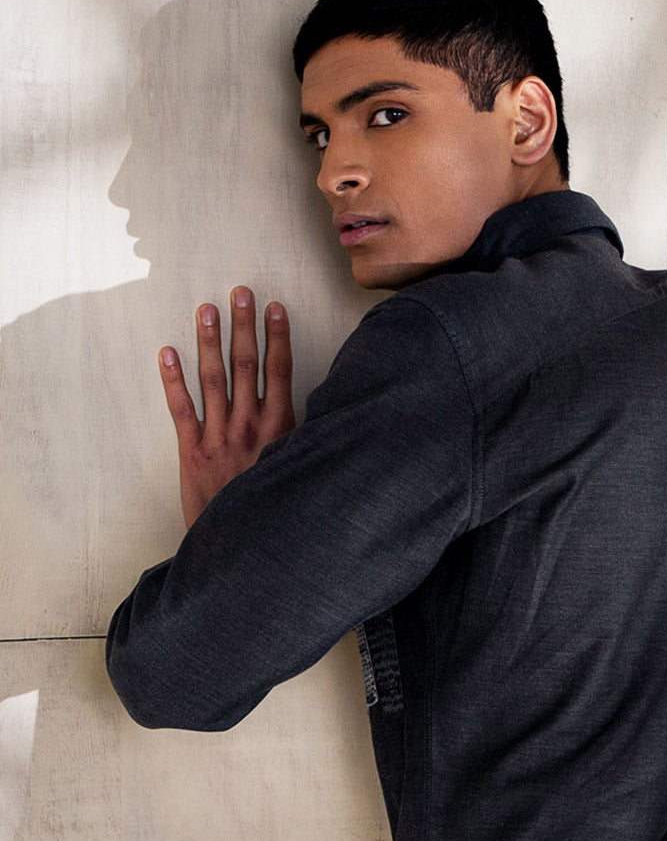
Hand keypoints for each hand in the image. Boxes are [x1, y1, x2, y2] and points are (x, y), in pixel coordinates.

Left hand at [159, 286, 295, 528]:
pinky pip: (181, 409)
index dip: (277, 337)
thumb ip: (302, 439)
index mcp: (280, 431)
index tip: (274, 308)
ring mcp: (219, 438)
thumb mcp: (300, 471)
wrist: (241, 548)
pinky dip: (173, 380)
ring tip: (206, 308)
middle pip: (247, 366)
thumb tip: (324, 411)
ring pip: (214, 380)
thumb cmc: (273, 507)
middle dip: (243, 326)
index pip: (279, 373)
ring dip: (210, 341)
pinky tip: (168, 352)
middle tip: (240, 292)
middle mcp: (250, 428)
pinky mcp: (193, 452)